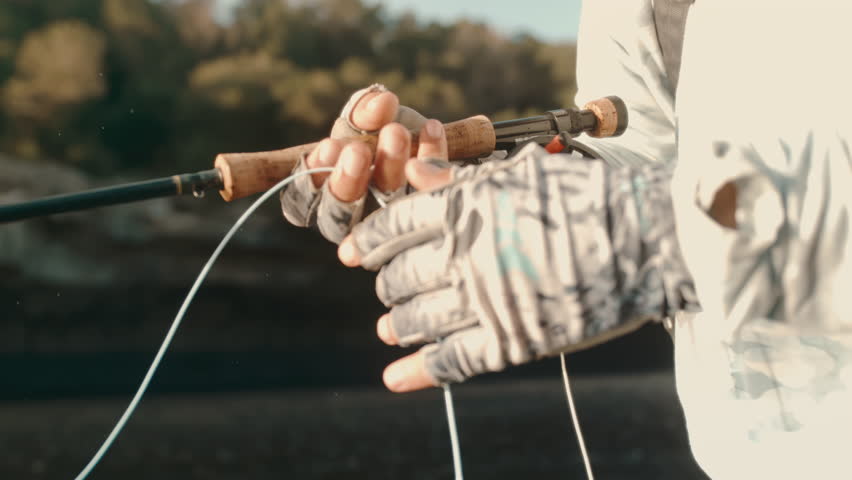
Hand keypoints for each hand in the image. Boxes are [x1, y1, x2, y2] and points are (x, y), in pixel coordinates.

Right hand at [280, 84, 427, 242]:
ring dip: (389, 168)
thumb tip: (383, 103)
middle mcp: (353, 211)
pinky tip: (431, 127)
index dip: (316, 177)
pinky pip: (430, 188)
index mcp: (324, 190)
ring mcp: (391, 214)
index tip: (329, 147)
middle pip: (342, 211)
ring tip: (396, 133)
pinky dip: (431, 155)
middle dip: (349, 180)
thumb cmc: (375, 129)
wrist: (418, 135)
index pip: (305, 198)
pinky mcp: (427, 206)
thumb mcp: (363, 116)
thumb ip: (364, 110)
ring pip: (386, 206)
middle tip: (358, 151)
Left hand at [337, 143, 682, 392]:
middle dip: (385, 282)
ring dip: (396, 324)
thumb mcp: (521, 175)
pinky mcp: (510, 341)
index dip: (366, 240)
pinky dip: (418, 372)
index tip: (351, 252)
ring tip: (388, 328)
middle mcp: (465, 254)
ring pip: (416, 319)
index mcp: (465, 208)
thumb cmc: (588, 198)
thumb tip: (414, 174)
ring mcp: (485, 301)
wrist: (648, 238)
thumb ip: (462, 179)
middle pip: (398, 275)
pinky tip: (393, 379)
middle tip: (385, 288)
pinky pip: (451, 361)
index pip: (394, 225)